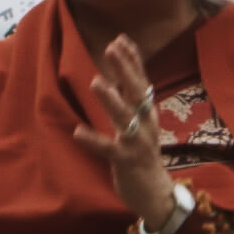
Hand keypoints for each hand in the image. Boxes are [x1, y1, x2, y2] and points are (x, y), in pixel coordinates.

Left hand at [71, 36, 175, 229]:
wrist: (156, 194)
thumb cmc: (143, 157)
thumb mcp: (140, 127)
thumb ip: (130, 104)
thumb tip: (116, 77)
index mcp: (148, 115)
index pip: (142, 82)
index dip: (133, 61)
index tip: (121, 39)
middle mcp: (147, 125)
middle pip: (137, 93)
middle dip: (125, 69)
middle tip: (111, 47)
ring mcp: (138, 143)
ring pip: (126, 118)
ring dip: (111, 100)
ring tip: (97, 82)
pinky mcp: (127, 162)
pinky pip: (109, 150)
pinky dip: (94, 140)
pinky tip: (78, 131)